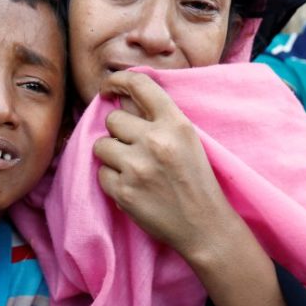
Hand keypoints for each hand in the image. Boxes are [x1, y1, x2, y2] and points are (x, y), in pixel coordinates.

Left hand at [92, 70, 235, 258]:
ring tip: (133, 168)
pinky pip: (101, 173)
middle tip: (135, 148)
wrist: (204, 225)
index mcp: (175, 123)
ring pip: (101, 145)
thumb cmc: (196, 180)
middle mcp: (155, 141)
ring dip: (112, 155)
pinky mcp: (124, 191)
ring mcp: (137, 167)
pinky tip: (133, 187)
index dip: (117, 80)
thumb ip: (158, 118)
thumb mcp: (187, 139)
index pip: (139, 84)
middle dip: (119, 132)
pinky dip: (112, 180)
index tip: (108, 88)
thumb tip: (123, 98)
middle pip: (113, 118)